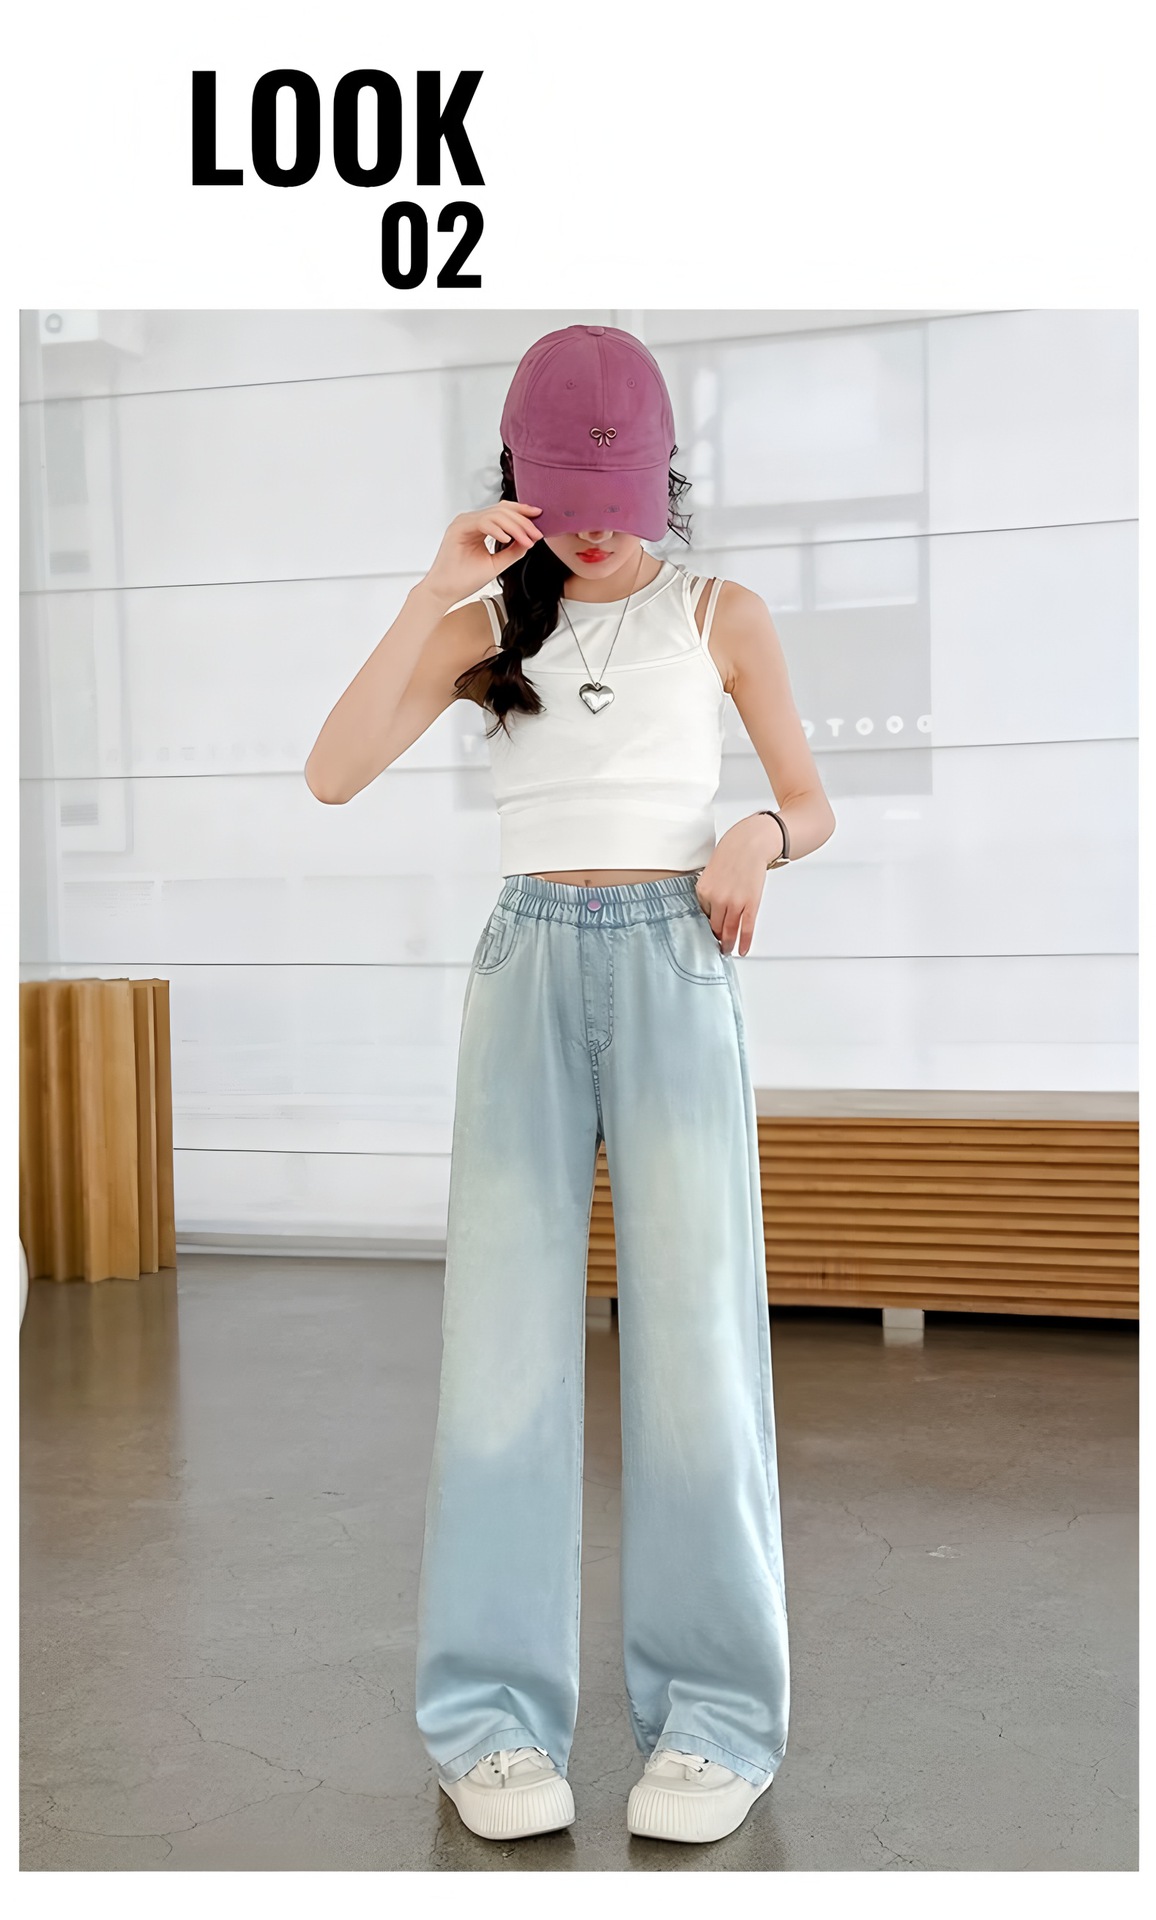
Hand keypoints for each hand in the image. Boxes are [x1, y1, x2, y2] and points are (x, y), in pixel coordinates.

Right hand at [422, 502, 542, 606]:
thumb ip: (513, 550)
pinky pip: (483, 523)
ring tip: (526, 539)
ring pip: (495, 515)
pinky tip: (507, 539)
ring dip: (514, 527)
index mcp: (478, 526)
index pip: (503, 512)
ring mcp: (463, 523)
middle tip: (536, 533)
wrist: (445, 592)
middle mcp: (471, 521)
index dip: (522, 512)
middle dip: (522, 521)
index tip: (539, 517)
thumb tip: (529, 540)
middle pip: (502, 510)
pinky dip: (497, 530)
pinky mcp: (458, 529)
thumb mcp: (497, 563)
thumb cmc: (465, 580)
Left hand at [694, 815, 782, 954]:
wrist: (750, 843)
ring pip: (728, 931)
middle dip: (715, 938)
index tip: (705, 934)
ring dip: (727, 944)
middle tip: (715, 947)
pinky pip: (745, 929)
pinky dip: (744, 942)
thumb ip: (709, 891)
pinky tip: (741, 950)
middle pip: (713, 927)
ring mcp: (734, 903)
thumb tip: (710, 907)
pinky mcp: (750, 904)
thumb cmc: (732, 853)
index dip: (704, 925)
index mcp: (703, 891)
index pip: (701, 915)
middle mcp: (716, 899)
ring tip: (727, 951)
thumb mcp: (710, 872)